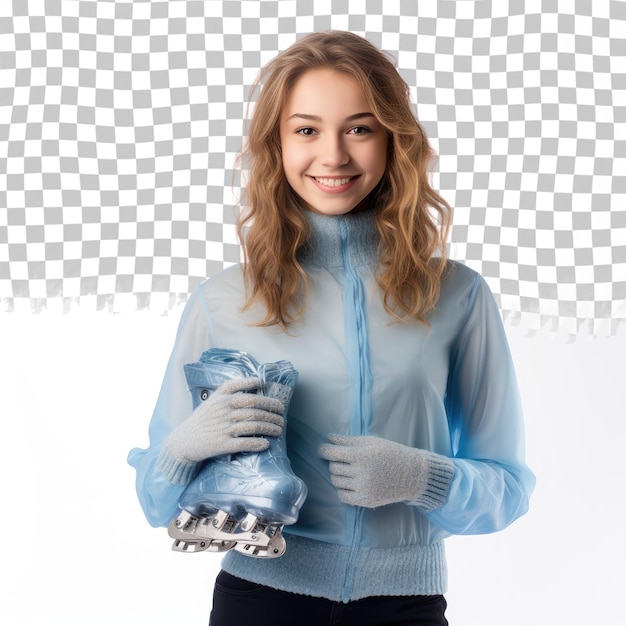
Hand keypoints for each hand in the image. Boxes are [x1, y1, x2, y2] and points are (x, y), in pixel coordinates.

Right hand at [159, 377, 284, 482]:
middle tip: (281, 419)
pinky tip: (266, 444)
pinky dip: (258, 443)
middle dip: (273, 415)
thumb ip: (230, 387)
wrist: (184, 441)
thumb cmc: (202, 419)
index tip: (279, 405)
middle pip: (256, 411)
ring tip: (278, 430)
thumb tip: (255, 381)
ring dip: (270, 428)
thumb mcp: (213, 398)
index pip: (251, 396)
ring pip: (254, 426)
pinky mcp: (222, 445)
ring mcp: (224, 428)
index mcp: (223, 399)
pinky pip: (245, 443)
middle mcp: (224, 412)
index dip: (268, 400)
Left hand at [319, 434, 453, 509]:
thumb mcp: (371, 442)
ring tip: (349, 469)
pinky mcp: (366, 501)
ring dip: (338, 475)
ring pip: (336, 481)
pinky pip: (343, 496)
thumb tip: (329, 438)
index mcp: (362, 456)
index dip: (324, 450)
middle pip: (333, 467)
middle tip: (343, 458)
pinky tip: (350, 482)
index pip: (332, 453)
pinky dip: (342, 489)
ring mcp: (363, 489)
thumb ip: (349, 440)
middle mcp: (361, 473)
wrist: (412, 474)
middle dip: (335, 461)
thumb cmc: (392, 453)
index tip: (323, 449)